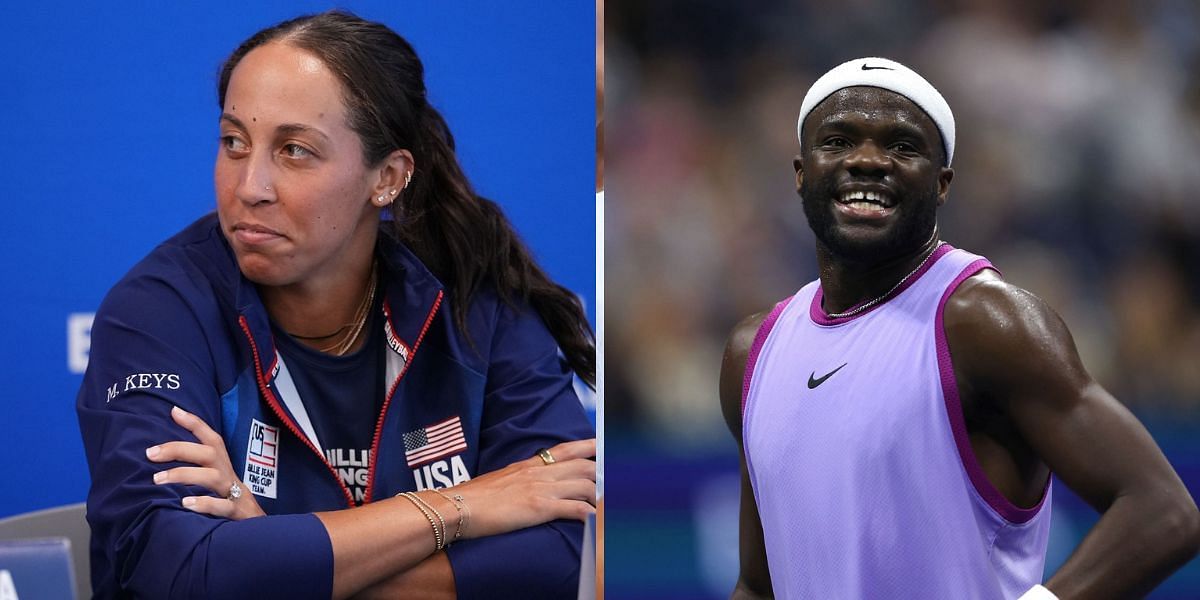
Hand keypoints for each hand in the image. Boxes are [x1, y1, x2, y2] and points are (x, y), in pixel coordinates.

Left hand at [146, 405, 265, 519]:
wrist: (254, 523)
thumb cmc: (226, 497)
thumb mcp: (214, 476)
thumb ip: (194, 462)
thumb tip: (163, 444)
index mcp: (221, 463)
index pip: (211, 438)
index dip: (195, 423)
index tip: (174, 411)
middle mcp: (227, 473)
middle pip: (208, 453)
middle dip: (178, 449)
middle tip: (150, 453)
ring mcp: (233, 492)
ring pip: (212, 477)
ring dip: (184, 475)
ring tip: (158, 480)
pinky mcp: (236, 512)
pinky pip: (222, 506)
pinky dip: (205, 504)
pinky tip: (185, 504)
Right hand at [446, 438, 595, 539]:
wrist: (458, 507)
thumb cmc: (474, 497)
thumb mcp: (501, 479)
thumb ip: (519, 478)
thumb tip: (527, 484)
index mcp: (529, 464)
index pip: (565, 449)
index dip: (588, 446)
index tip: (602, 445)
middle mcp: (538, 472)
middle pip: (583, 466)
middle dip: (601, 474)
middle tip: (611, 482)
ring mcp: (541, 488)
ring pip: (584, 485)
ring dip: (598, 495)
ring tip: (603, 505)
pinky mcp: (539, 507)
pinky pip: (574, 508)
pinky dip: (588, 513)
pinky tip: (593, 519)